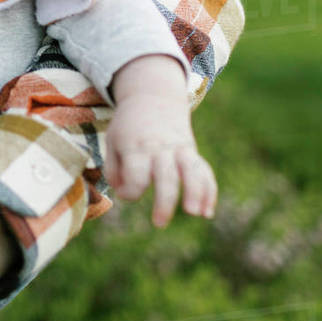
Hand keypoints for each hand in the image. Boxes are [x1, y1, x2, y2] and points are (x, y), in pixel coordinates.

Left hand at [105, 55, 216, 227]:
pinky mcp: (191, 151)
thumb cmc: (128, 126)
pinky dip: (208, 191)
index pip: (136, 175)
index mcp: (136, 147)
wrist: (152, 97)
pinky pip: (204, 171)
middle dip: (165, 202)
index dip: (130, 190)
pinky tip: (208, 212)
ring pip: (191, 171)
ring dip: (196, 193)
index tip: (126, 193)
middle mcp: (160, 149)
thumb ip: (113, 169)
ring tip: (197, 215)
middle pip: (166, 176)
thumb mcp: (112, 141)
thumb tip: (122, 192)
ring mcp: (178, 149)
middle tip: (159, 223)